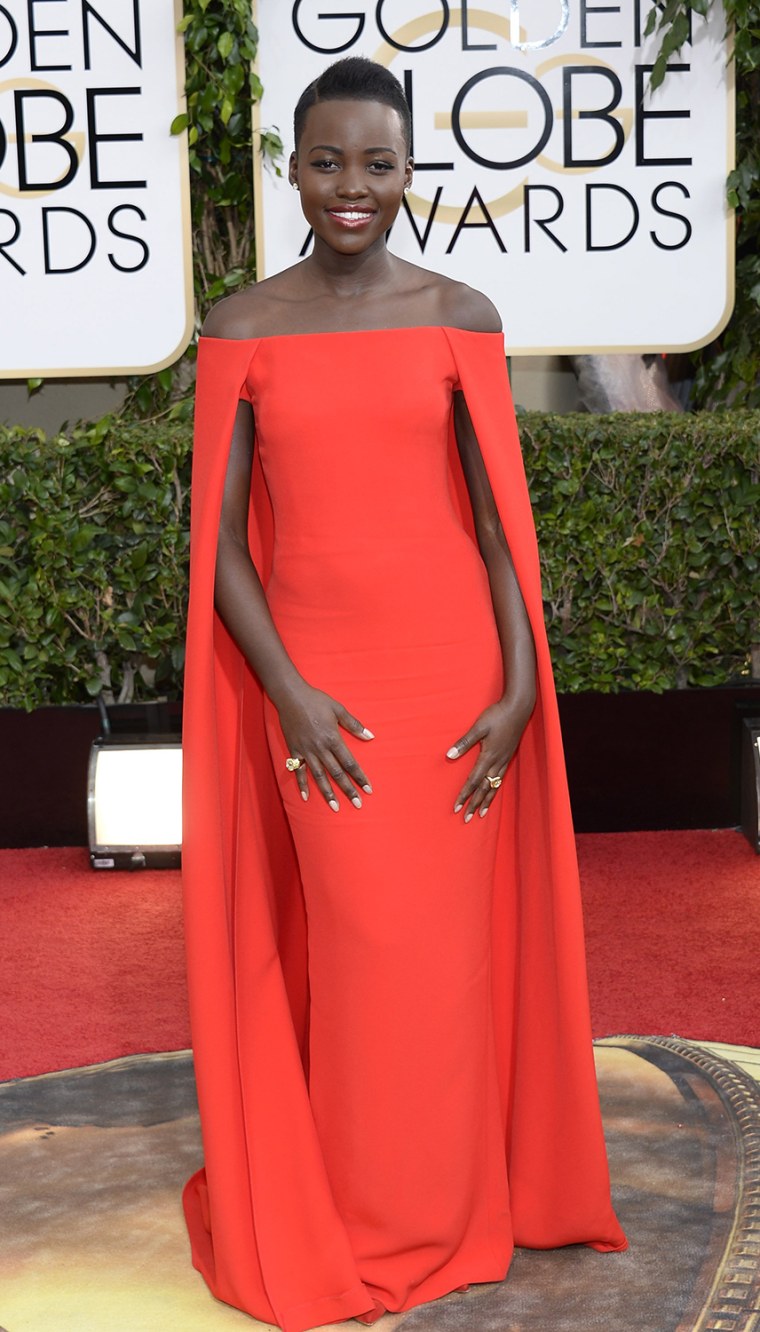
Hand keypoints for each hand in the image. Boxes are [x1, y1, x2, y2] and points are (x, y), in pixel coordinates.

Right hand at [277, 682, 373, 810]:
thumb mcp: (338, 709)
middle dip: (348, 790)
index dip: (359, 777)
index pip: (350, 763)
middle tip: (357, 804)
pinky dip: (302, 785)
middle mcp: (320, 748)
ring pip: (319, 776)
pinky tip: (306, 797)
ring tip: (335, 807)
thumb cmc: (316, 700)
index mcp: (333, 738)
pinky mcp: (294, 750)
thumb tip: (370, 737)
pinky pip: (298, 771)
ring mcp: (306, 751)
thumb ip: (354, 725)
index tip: (368, 789)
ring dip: (327, 793)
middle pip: (336, 774)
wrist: (290, 696)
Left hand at [446, 692, 533, 821]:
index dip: (464, 796)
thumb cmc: (497, 715)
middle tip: (466, 819)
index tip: (456, 808)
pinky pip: (500, 779)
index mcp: (488, 757)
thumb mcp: (479, 727)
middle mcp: (497, 763)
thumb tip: (449, 755)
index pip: (472, 781)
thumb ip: (464, 742)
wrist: (518, 709)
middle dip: (474, 804)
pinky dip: (495, 790)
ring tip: (481, 814)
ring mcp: (504, 761)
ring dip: (486, 801)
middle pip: (483, 789)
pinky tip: (492, 793)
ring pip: (494, 786)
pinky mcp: (508, 757)